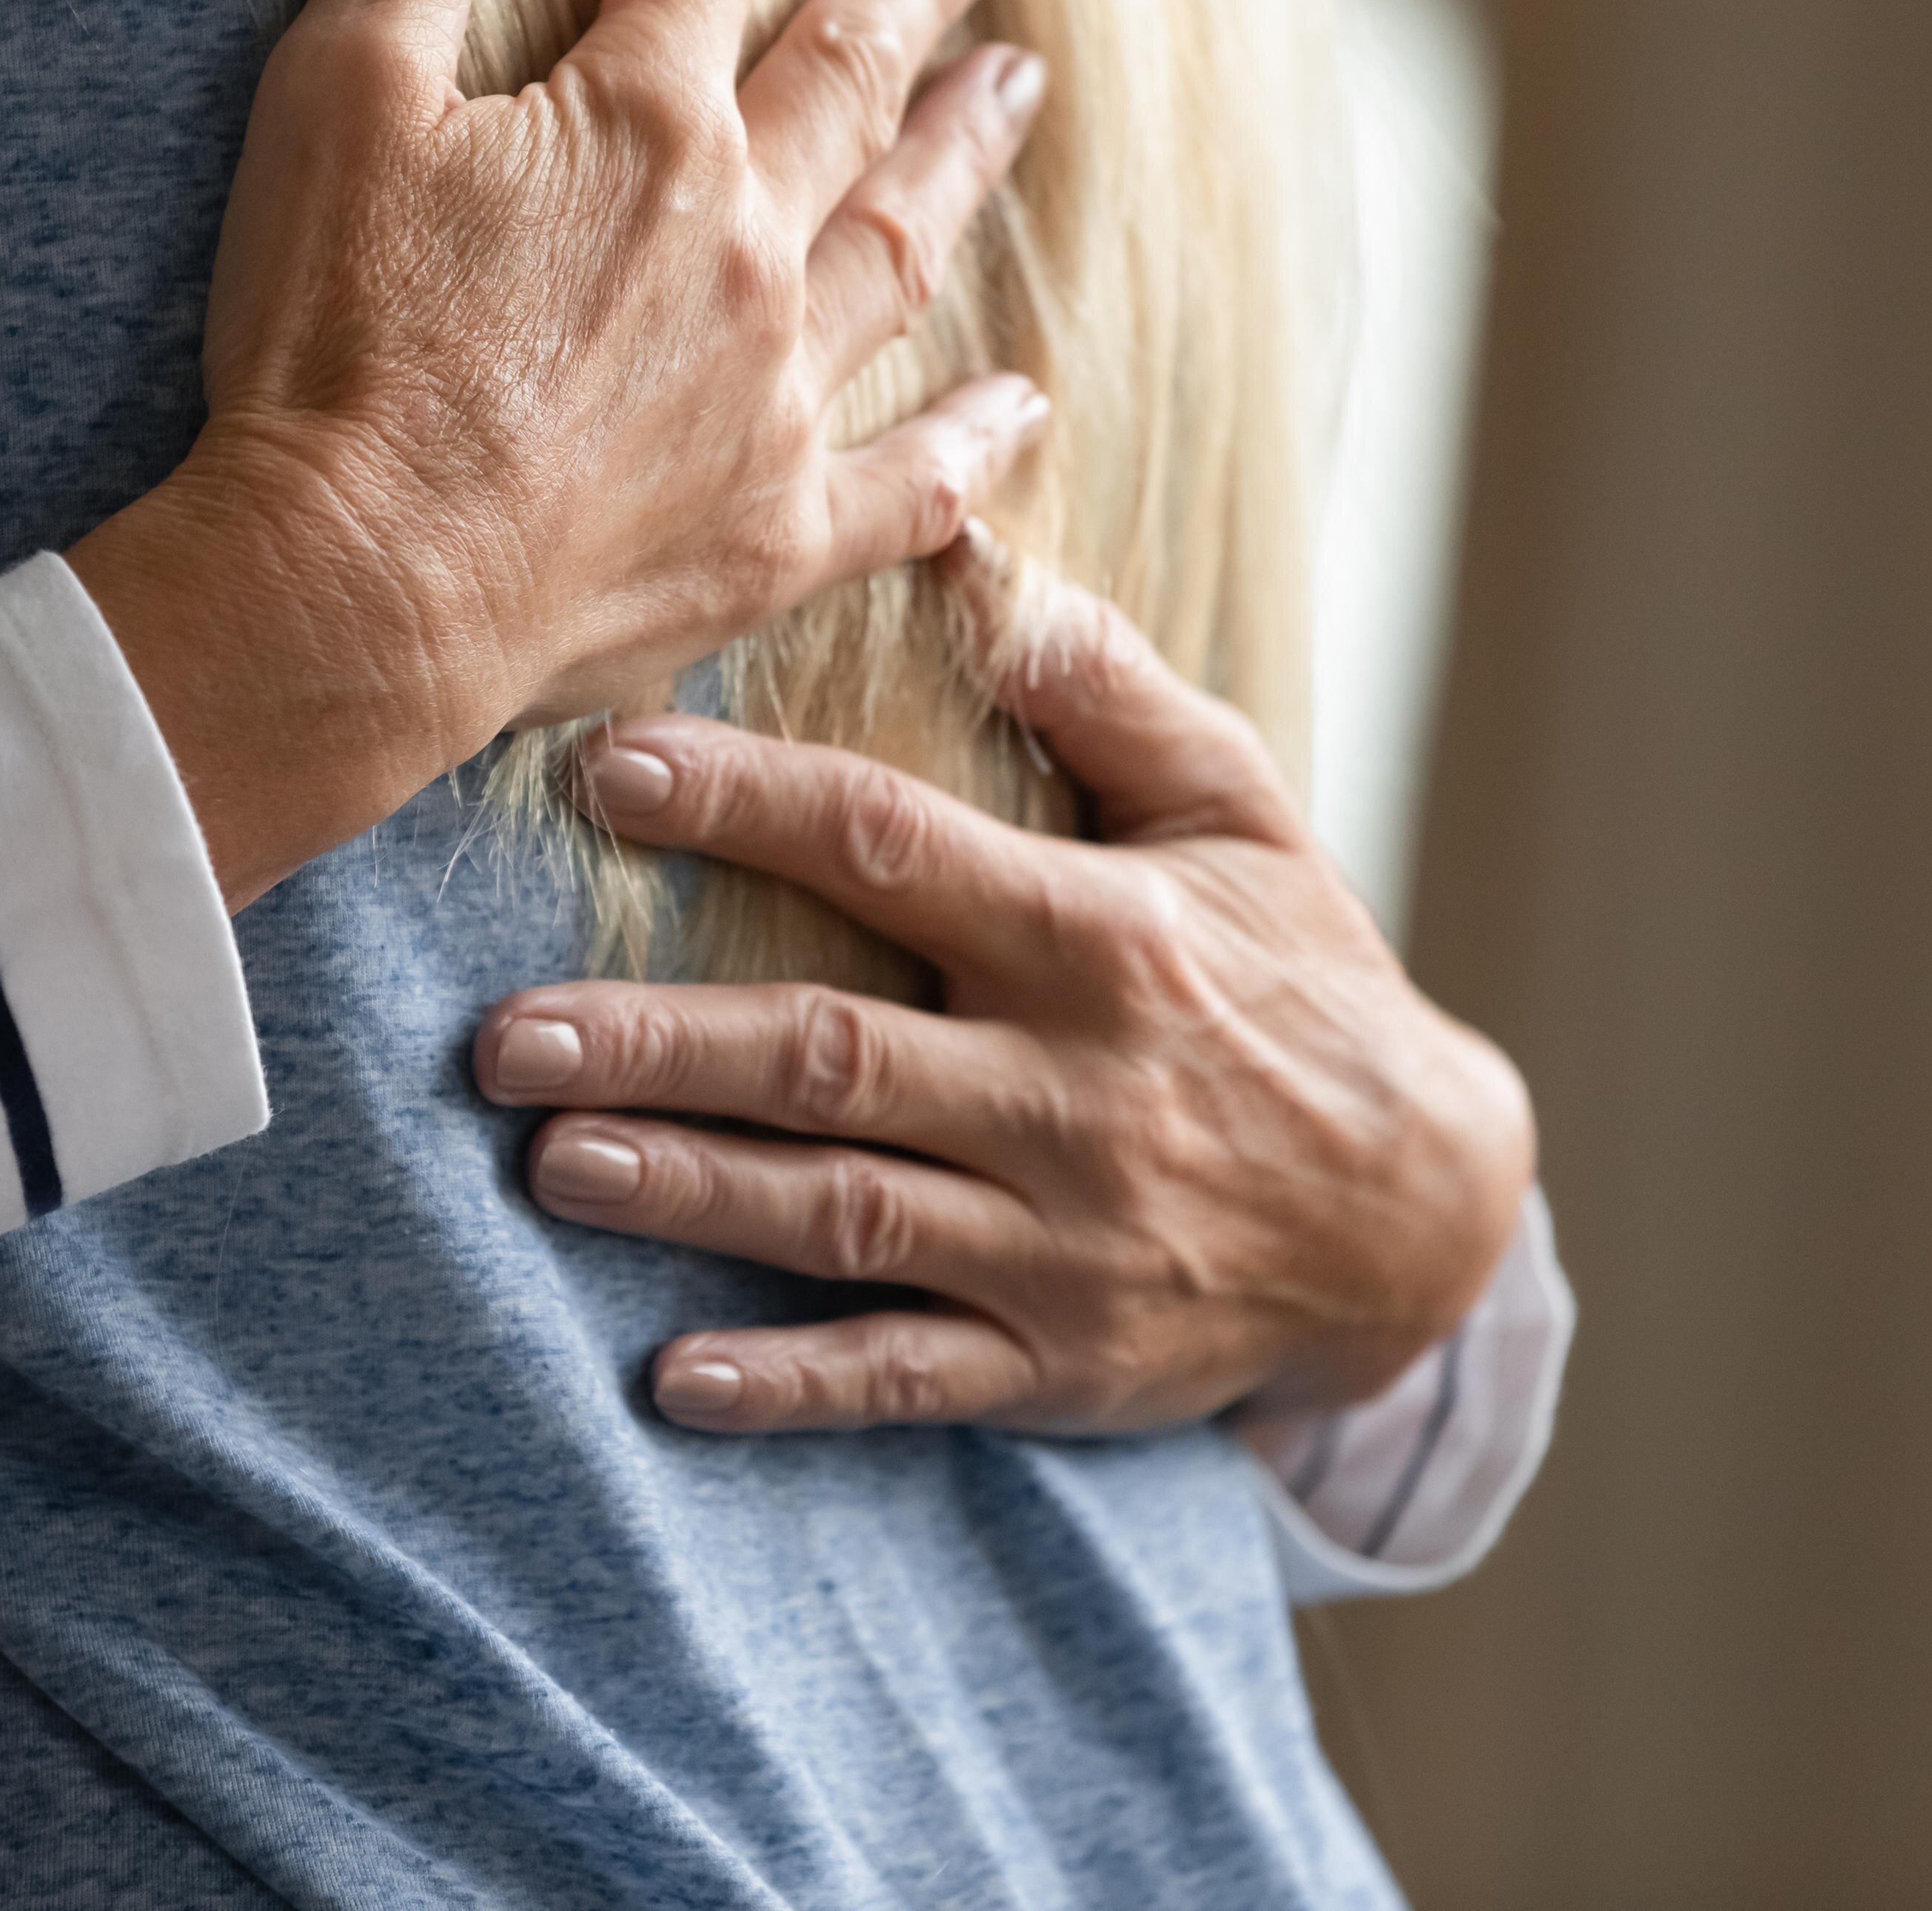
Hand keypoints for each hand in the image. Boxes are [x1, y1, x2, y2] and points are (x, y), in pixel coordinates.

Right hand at [72, 0, 1050, 906]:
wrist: (353, 593)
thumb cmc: (329, 345)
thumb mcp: (338, 92)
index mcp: (645, 128)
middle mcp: (747, 248)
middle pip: (850, 78)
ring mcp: (776, 398)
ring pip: (902, 246)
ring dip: (959, 157)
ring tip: (1011, 90)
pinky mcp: (773, 535)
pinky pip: (910, 483)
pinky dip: (970, 441)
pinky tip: (1016, 405)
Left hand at [471, 524, 1536, 1435]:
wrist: (1432, 1215)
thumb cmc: (1302, 984)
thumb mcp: (1241, 820)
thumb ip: (1106, 691)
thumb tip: (974, 549)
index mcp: (1101, 940)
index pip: (890, 850)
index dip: (743, 806)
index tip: (603, 768)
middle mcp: (1071, 1092)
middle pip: (830, 1055)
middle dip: (657, 1042)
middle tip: (499, 1034)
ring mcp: (1063, 1241)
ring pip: (844, 1214)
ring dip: (688, 1190)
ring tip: (548, 1162)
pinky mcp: (1060, 1364)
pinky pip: (907, 1376)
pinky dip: (791, 1383)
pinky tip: (673, 1378)